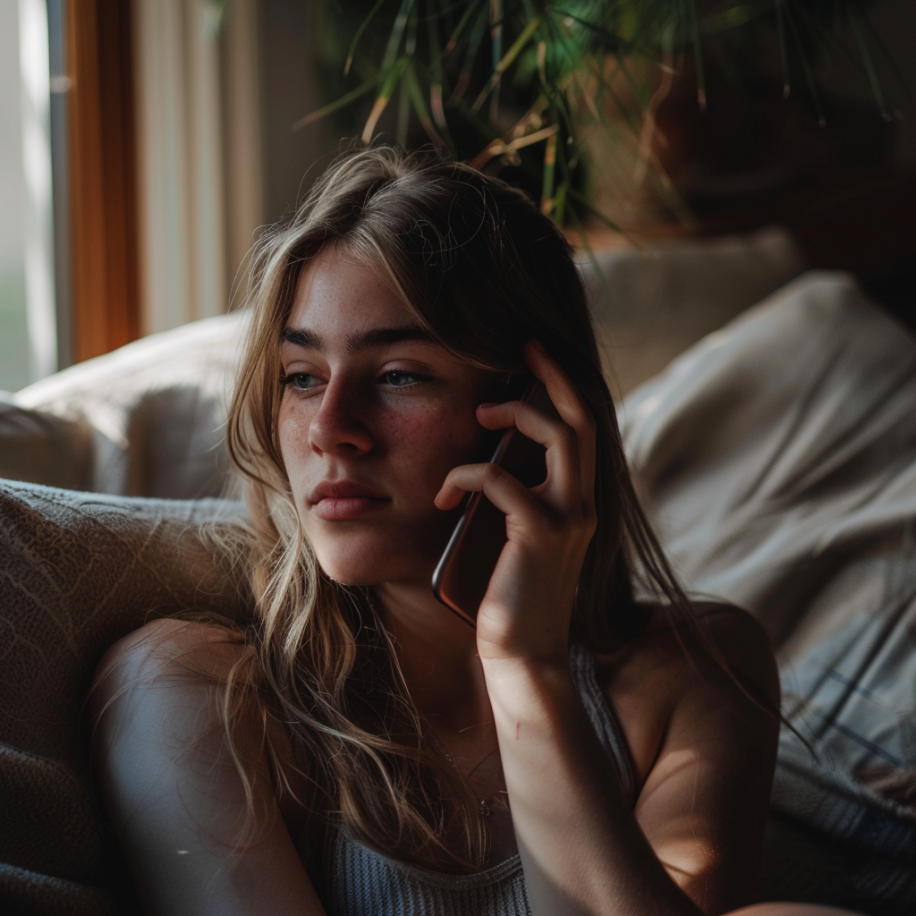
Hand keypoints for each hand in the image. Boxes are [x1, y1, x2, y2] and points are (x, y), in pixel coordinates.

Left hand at [434, 341, 597, 667]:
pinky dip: (465, 474)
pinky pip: (501, 482)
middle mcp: (584, 502)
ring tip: (483, 413)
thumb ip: (519, 497)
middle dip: (554, 375)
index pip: (584, 428)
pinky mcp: (540, 536)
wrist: (523, 654)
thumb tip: (491, 458)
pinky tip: (442, 492)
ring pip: (558, 436)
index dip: (565, 386)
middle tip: (523, 348)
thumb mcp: (518, 537)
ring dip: (515, 413)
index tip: (535, 355)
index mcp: (578, 499)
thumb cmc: (511, 595)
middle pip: (582, 418)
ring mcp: (567, 517)